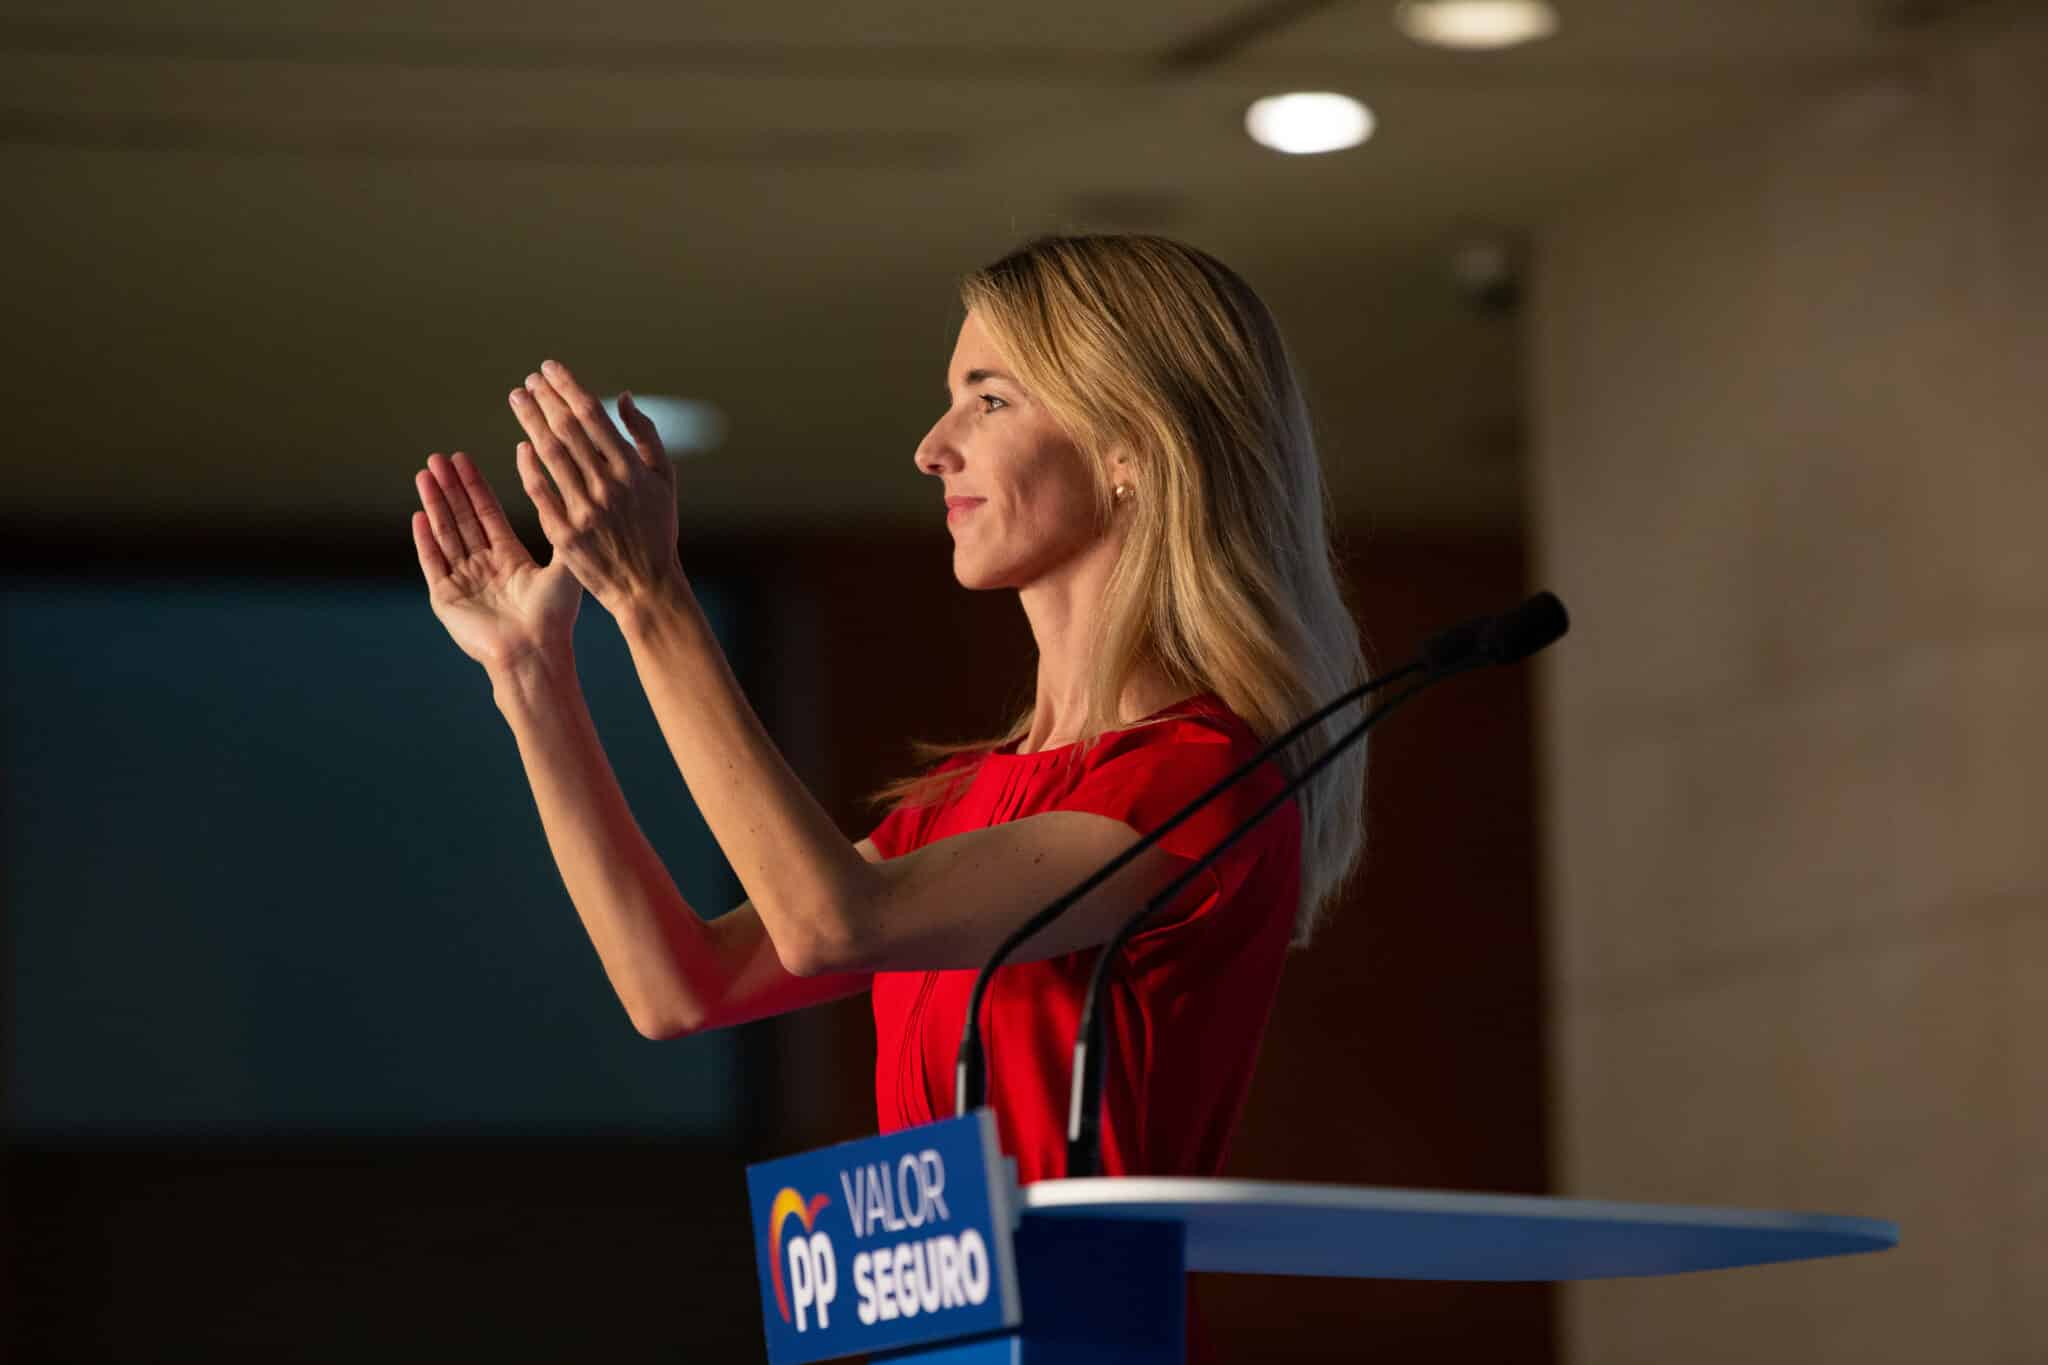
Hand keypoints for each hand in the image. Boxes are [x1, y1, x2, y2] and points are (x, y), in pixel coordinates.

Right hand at [411, 450, 581, 670]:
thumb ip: (559, 529)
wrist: (534, 654)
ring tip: (425, 474)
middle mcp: (485, 567)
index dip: (475, 486)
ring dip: (434, 504)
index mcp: (510, 558)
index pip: (487, 513)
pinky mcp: (446, 599)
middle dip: (450, 487)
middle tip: (438, 457)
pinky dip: (425, 539)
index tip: (463, 459)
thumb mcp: (563, 567)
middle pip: (463, 518)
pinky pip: (432, 562)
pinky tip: (418, 515)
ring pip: (445, 533)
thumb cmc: (555, 617)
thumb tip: (559, 489)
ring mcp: (463, 581)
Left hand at [508, 360, 682, 614]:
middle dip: (545, 399)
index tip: (549, 369)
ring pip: (549, 454)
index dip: (567, 387)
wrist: (647, 586)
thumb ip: (646, 436)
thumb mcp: (665, 480)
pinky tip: (521, 446)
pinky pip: (540, 491)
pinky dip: (528, 466)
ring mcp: (584, 510)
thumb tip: (623, 398)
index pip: (593, 415)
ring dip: (531, 421)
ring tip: (519, 400)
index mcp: (632, 469)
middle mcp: (607, 486)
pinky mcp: (565, 533)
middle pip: (567, 429)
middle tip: (529, 381)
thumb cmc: (657, 530)